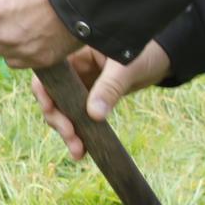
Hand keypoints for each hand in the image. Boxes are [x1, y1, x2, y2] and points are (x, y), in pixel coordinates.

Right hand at [30, 40, 170, 159]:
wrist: (160, 60)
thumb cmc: (144, 53)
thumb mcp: (126, 67)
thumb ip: (110, 88)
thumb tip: (94, 115)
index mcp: (73, 53)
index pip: (48, 73)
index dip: (44, 93)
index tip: (51, 111)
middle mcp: (71, 69)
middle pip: (52, 96)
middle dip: (58, 119)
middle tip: (71, 136)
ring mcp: (78, 85)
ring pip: (63, 111)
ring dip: (67, 132)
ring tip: (78, 151)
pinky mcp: (88, 98)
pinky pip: (77, 117)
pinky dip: (79, 133)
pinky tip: (82, 150)